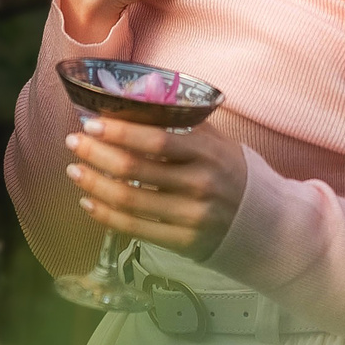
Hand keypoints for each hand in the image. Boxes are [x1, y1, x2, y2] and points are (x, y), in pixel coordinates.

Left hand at [65, 113, 250, 261]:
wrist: (270, 226)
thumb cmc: (238, 176)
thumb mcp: (221, 143)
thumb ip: (186, 124)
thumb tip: (141, 100)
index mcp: (208, 153)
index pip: (156, 139)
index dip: (120, 131)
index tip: (92, 122)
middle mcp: (200, 184)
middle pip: (136, 169)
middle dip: (97, 154)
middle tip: (74, 142)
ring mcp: (192, 217)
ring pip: (130, 200)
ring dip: (95, 183)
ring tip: (74, 170)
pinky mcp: (184, 243)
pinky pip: (135, 229)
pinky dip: (106, 215)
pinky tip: (89, 201)